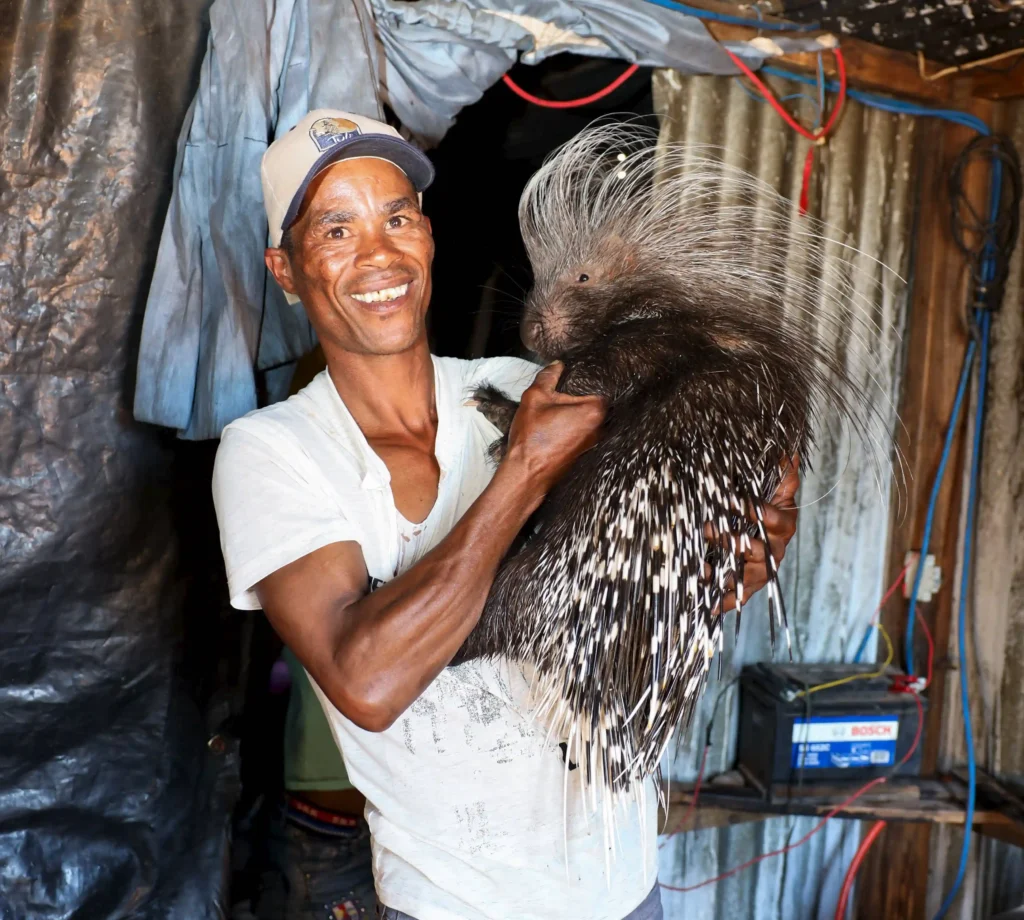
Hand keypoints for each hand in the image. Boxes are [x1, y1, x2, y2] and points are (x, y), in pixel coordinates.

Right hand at [503, 362, 606, 499]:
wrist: (527, 473)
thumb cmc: (532, 439)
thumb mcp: (535, 398)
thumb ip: (547, 377)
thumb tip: (556, 365)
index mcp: (594, 411)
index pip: (601, 385)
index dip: (587, 380)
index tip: (573, 380)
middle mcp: (601, 428)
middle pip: (596, 403)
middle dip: (580, 397)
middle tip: (561, 396)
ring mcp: (595, 443)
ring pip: (590, 419)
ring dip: (577, 414)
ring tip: (557, 412)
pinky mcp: (586, 453)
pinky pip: (584, 433)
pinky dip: (574, 428)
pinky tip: (558, 428)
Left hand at [710, 457, 799, 614]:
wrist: (762, 530)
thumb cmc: (764, 506)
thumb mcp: (773, 487)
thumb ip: (781, 472)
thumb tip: (790, 449)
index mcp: (783, 524)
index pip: (777, 520)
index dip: (759, 513)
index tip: (737, 503)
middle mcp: (776, 550)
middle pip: (763, 552)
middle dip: (735, 543)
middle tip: (710, 530)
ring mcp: (763, 570)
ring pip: (751, 577)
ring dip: (727, 573)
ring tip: (702, 569)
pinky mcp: (749, 585)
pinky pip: (739, 597)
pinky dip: (724, 602)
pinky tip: (707, 605)